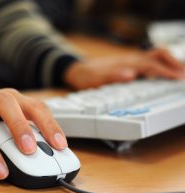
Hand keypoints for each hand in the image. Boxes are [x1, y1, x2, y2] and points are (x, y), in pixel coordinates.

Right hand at [0, 88, 66, 179]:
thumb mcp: (14, 117)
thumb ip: (30, 130)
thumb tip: (49, 150)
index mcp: (12, 97)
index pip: (35, 106)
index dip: (49, 125)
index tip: (60, 145)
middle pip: (6, 104)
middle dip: (19, 127)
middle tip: (30, 150)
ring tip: (3, 172)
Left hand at [64, 49, 184, 89]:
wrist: (77, 70)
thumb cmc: (86, 76)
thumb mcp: (95, 79)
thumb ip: (112, 76)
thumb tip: (132, 75)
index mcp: (125, 64)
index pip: (151, 65)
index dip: (167, 71)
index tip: (179, 79)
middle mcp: (129, 61)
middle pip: (157, 55)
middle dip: (173, 63)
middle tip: (183, 76)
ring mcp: (128, 62)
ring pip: (153, 57)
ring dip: (168, 63)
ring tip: (178, 74)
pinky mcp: (126, 65)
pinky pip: (147, 62)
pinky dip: (158, 66)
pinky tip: (160, 74)